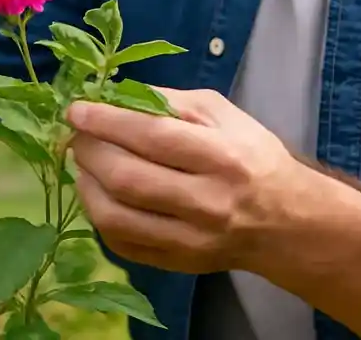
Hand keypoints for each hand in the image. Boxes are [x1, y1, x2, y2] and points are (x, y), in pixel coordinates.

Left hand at [66, 87, 308, 275]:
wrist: (284, 221)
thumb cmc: (251, 156)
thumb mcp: (222, 114)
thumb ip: (170, 101)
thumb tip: (115, 96)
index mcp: (222, 157)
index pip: (153, 137)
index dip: (107, 122)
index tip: (76, 110)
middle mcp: (206, 202)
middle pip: (128, 178)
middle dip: (89, 151)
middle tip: (77, 134)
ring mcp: (190, 240)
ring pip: (116, 217)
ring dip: (86, 185)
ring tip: (83, 163)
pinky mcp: (176, 264)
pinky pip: (121, 243)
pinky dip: (99, 216)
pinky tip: (98, 194)